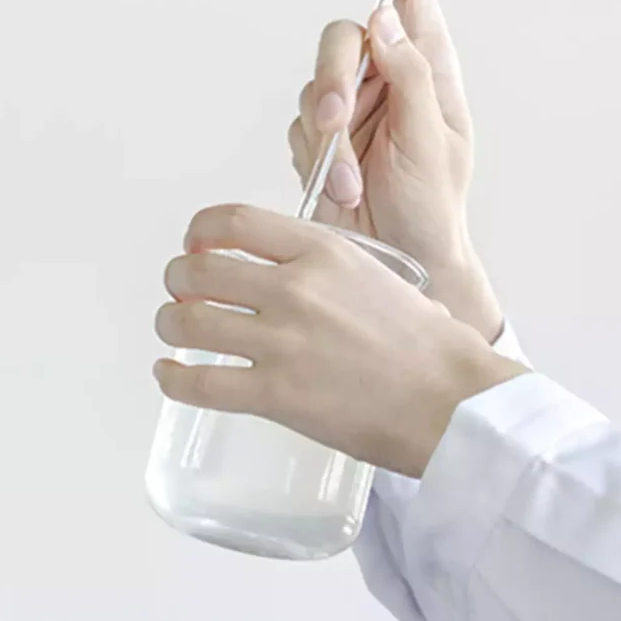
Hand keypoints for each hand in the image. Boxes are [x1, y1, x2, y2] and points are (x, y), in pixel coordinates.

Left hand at [154, 205, 525, 477]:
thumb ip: (330, 265)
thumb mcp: (379, 274)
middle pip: (200, 269)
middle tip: (180, 290)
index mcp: (323, 250)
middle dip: (177, 278)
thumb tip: (294, 272)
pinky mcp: (275, 394)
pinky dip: (173, 379)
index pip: (235, 220)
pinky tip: (170, 375)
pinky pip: (199, 383)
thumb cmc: (428, 344)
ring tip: (173, 330)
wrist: (451, 401)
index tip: (195, 242)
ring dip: (169, 323)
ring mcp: (282, 341)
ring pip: (189, 321)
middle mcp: (295, 287)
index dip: (200, 230)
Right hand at [288, 0, 502, 340]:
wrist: (402, 264)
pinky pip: (301, 125)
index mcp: (427, 71)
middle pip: (344, 39)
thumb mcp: (433, 140)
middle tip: (337, 119)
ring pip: (314, 83)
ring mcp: (352, 110)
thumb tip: (384, 17)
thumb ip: (409, 75)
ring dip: (326, 132)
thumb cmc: (433, 207)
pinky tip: (341, 187)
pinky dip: (315, 156)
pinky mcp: (322, 140)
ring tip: (350, 179)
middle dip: (334, 75)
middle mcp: (386, 81)